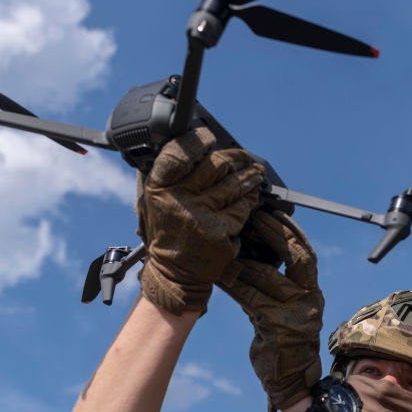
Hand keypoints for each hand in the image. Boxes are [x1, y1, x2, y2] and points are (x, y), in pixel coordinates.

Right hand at [136, 126, 264, 315]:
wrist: (174, 273)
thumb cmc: (168, 232)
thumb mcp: (154, 202)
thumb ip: (169, 176)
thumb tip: (193, 146)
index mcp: (158, 187)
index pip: (179, 153)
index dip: (197, 141)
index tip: (209, 138)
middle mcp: (178, 199)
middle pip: (216, 165)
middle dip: (236, 158)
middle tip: (245, 157)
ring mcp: (201, 215)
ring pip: (234, 184)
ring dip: (250, 176)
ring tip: (256, 173)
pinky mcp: (220, 231)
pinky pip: (242, 208)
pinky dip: (250, 201)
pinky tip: (252, 197)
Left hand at [217, 210, 322, 411]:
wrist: (290, 380)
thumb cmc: (283, 341)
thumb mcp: (285, 308)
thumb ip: (275, 284)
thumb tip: (249, 253)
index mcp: (312, 292)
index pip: (306, 253)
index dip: (290, 230)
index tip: (272, 212)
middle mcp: (309, 299)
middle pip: (298, 257)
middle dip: (275, 233)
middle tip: (254, 218)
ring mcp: (296, 313)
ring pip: (268, 277)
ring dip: (243, 260)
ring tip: (225, 245)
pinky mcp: (278, 327)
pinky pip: (251, 298)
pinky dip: (234, 284)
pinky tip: (219, 275)